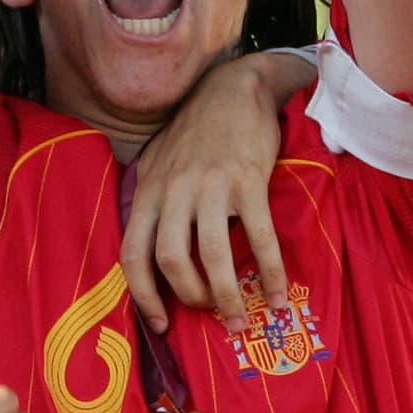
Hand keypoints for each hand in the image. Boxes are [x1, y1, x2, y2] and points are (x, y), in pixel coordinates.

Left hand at [121, 51, 316, 333]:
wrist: (234, 88)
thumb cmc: (197, 132)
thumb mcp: (160, 162)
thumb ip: (153, 202)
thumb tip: (150, 255)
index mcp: (150, 190)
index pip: (133, 253)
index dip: (143, 295)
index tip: (160, 325)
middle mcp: (174, 189)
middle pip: (170, 260)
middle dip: (190, 298)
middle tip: (210, 315)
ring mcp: (210, 184)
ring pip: (212, 254)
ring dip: (227, 296)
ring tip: (241, 319)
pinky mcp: (247, 179)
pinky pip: (258, 236)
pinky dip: (270, 272)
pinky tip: (279, 295)